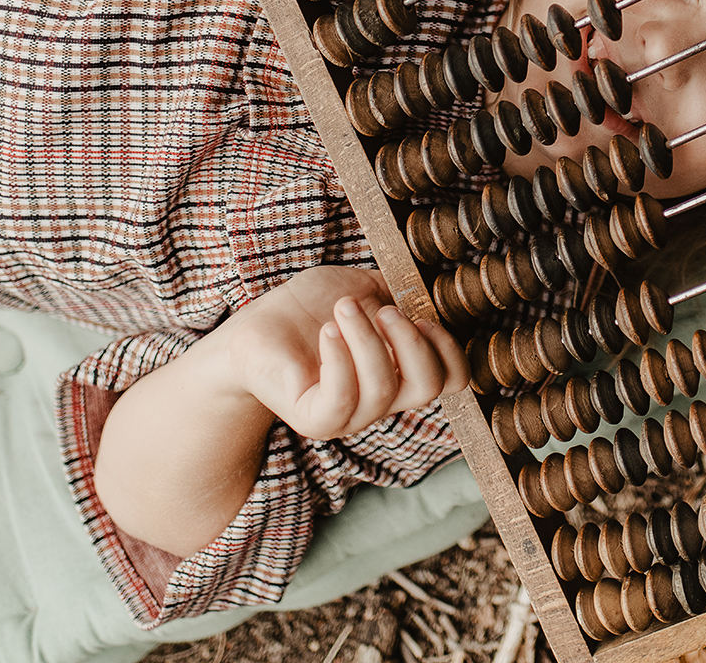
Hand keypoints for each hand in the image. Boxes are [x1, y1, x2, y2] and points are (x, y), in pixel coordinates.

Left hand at [217, 265, 467, 440]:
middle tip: (382, 311)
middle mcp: (380, 399)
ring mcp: (349, 414)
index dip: (449, 348)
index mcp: (399, 372)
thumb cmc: (308, 307)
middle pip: (428, 386)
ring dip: (367, 339)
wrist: (254, 325)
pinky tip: (328, 332)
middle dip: (412, 341)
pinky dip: (341, 359)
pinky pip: (342, 398)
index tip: (421, 315)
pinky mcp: (316, 418)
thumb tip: (424, 288)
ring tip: (342, 310)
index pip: (451, 380)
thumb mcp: (361, 286)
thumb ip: (396, 289)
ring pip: (384, 388)